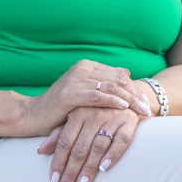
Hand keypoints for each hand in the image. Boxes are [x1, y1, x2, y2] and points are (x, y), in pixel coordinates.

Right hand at [25, 60, 150, 134]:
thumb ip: (102, 82)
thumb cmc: (60, 107)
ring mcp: (75, 79)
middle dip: (134, 94)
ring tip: (140, 110)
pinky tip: (122, 107)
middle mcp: (82, 69)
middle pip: (116, 80)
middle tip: (147, 108)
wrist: (33, 115)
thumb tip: (126, 72)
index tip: (145, 101)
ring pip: (109, 87)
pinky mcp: (69, 93)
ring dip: (127, 99)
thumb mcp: (84, 92)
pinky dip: (111, 100)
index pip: (117, 74)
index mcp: (86, 66)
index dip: (132, 88)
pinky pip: (96, 95)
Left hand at [38, 105, 140, 181]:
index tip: (54, 179)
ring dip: (89, 167)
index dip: (59, 161)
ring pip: (98, 146)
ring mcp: (112, 117)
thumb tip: (41, 150)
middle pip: (80, 147)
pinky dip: (113, 154)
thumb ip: (59, 133)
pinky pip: (121, 140)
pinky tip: (104, 168)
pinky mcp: (129, 122)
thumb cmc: (97, 108)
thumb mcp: (76, 117)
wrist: (126, 92)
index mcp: (78, 112)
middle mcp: (94, 114)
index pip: (65, 141)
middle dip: (72, 170)